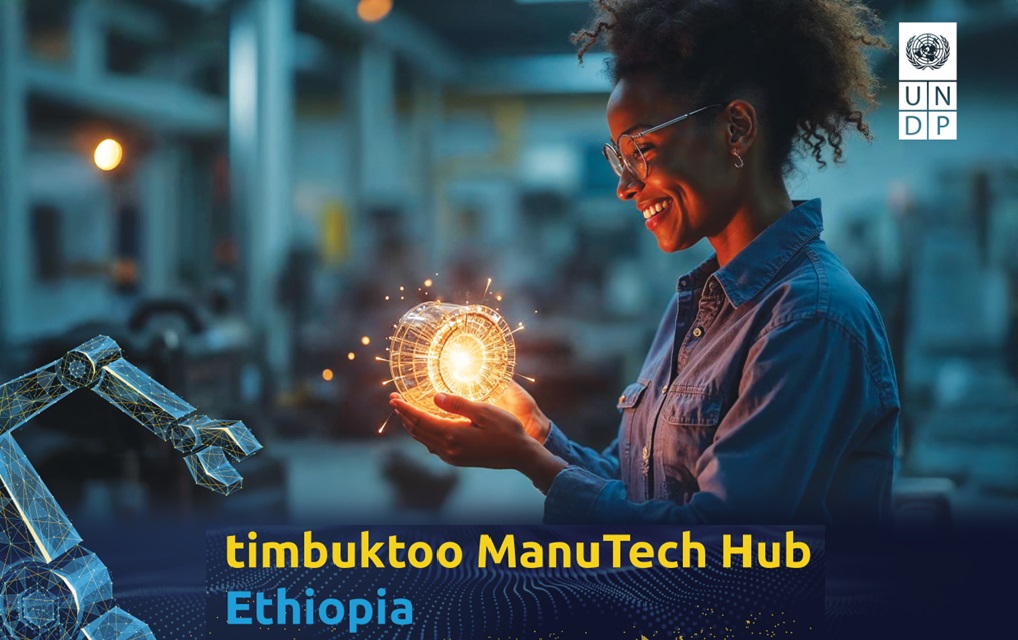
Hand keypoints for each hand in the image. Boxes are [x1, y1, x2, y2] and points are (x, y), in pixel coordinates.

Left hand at [389, 392, 566, 491]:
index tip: (393, 397)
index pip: (419, 419)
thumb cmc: (507, 430)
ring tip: (404, 410)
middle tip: (394, 399)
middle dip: (403, 414)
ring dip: (411, 424)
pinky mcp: (457, 459)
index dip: (404, 408)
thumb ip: (458, 404)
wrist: (520, 455)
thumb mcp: (485, 412)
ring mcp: (452, 456)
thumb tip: (434, 396)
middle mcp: (448, 449)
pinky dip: (422, 432)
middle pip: (416, 430)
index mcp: (453, 435)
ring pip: (422, 439)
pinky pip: (432, 445)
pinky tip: (424, 425)